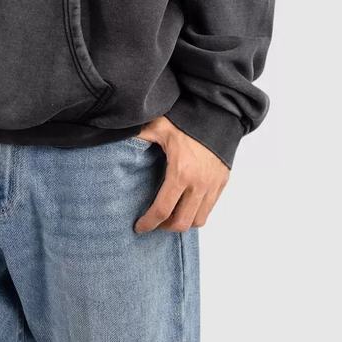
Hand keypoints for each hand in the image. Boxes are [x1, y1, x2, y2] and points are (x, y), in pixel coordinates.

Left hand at [132, 117, 229, 232]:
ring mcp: (212, 185)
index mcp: (180, 172)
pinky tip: (185, 204)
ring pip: (198, 220)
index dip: (149, 223)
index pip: (162, 210)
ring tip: (170, 215)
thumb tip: (119, 139)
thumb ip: (140, 136)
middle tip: (154, 222)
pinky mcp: (222, 182)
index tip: (139, 227)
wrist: (218, 114)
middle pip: (182, 222)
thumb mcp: (159, 126)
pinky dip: (197, 212)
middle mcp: (198, 184)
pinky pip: (210, 208)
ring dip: (183, 222)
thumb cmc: (187, 120)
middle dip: (165, 227)